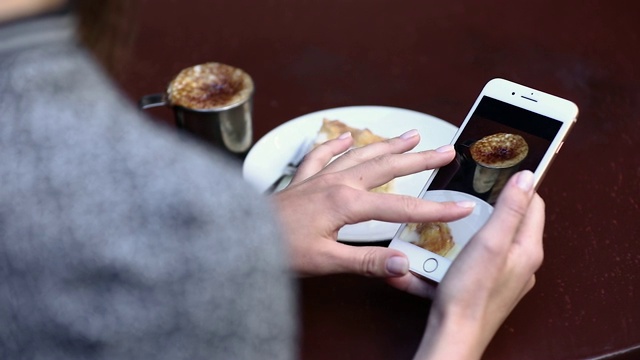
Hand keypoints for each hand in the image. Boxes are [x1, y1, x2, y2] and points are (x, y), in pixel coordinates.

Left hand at [271, 130, 474, 295]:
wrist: (239, 237)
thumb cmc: (277, 250)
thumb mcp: (325, 261)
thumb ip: (366, 262)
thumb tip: (403, 263)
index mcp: (346, 203)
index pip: (402, 207)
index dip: (435, 209)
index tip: (463, 207)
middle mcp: (337, 184)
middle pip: (387, 168)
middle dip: (420, 160)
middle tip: (446, 152)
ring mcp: (319, 178)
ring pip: (361, 155)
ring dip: (387, 145)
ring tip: (411, 136)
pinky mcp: (303, 181)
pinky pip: (321, 156)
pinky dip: (335, 146)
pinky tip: (344, 139)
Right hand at [414, 170, 544, 359]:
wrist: (454, 333)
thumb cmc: (471, 294)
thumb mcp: (491, 242)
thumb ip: (510, 208)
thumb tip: (528, 177)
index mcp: (528, 249)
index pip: (534, 204)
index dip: (518, 185)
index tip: (498, 172)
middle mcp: (522, 263)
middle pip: (512, 220)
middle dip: (491, 205)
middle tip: (471, 195)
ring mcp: (505, 276)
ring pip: (494, 239)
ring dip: (475, 227)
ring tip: (455, 221)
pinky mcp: (487, 285)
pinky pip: (479, 257)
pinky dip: (465, 248)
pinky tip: (447, 249)